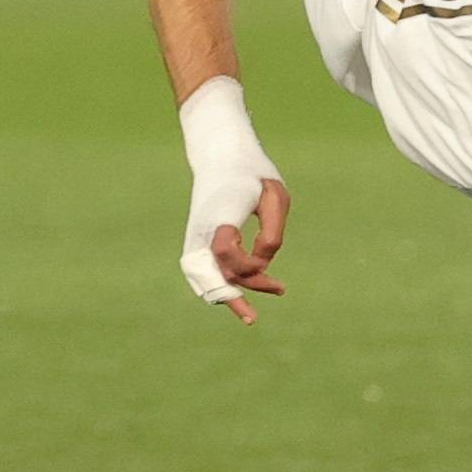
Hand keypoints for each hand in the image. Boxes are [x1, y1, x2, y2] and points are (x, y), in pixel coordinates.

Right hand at [176, 76, 287, 324]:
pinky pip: (201, 272)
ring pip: (203, 278)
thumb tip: (262, 265)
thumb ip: (273, 233)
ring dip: (227, 295)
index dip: (250, 265)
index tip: (269, 264)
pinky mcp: (196, 241)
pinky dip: (216, 286)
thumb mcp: (275, 197)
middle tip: (268, 303)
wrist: (221, 156)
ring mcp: (195, 237)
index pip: (227, 252)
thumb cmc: (254, 175)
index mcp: (221, 215)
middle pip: (213, 274)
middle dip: (239, 294)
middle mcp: (202, 230)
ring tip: (249, 315)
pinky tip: (235, 297)